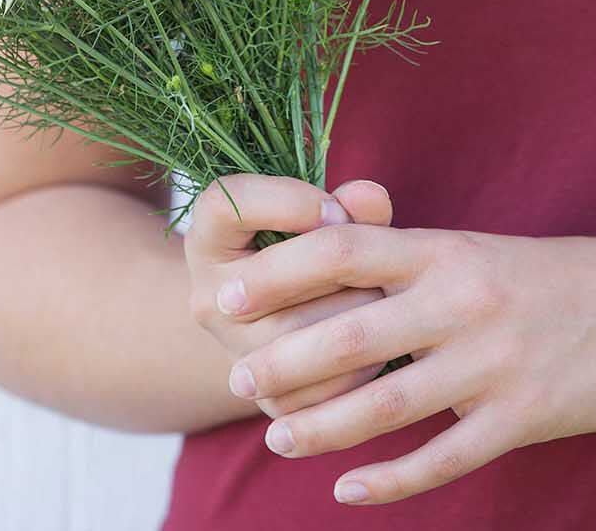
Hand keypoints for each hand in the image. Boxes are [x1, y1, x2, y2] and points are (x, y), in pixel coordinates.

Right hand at [184, 174, 396, 419]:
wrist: (290, 323)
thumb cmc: (310, 252)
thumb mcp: (318, 219)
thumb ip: (348, 204)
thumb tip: (371, 197)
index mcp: (208, 237)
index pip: (226, 205)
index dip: (286, 202)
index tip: (335, 209)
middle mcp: (209, 297)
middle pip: (268, 278)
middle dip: (335, 265)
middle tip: (376, 261)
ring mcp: (234, 352)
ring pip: (294, 334)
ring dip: (353, 313)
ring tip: (387, 301)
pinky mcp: (269, 397)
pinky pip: (318, 386)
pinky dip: (360, 365)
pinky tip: (384, 346)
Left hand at [217, 224, 595, 504]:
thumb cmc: (552, 277)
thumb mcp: (476, 250)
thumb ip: (406, 263)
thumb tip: (323, 267)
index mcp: (444, 250)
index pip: (340, 251)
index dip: (276, 273)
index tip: (226, 294)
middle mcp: (463, 301)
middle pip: (349, 335)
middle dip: (283, 361)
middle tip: (236, 379)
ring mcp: (494, 363)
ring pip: (386, 405)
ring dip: (322, 426)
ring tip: (279, 438)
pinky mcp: (525, 417)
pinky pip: (443, 458)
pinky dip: (391, 481)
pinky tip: (351, 491)